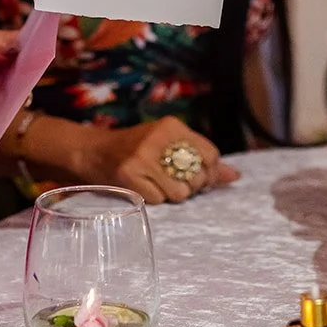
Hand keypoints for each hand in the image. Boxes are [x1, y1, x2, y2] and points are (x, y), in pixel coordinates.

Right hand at [74, 116, 238, 204]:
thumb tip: (235, 176)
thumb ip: (201, 159)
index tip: (198, 178)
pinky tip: (143, 189)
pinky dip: (154, 200)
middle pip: (197, 176)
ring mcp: (143, 156)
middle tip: (173, 182)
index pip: (210, 154)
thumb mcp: (167, 145)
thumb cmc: (134, 150)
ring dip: (171, 195)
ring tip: (157, 185)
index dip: (208, 173)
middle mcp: (159, 137)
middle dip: (190, 186)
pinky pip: (159, 200)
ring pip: (180, 192)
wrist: (91, 151)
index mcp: (172, 126)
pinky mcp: (129, 174)